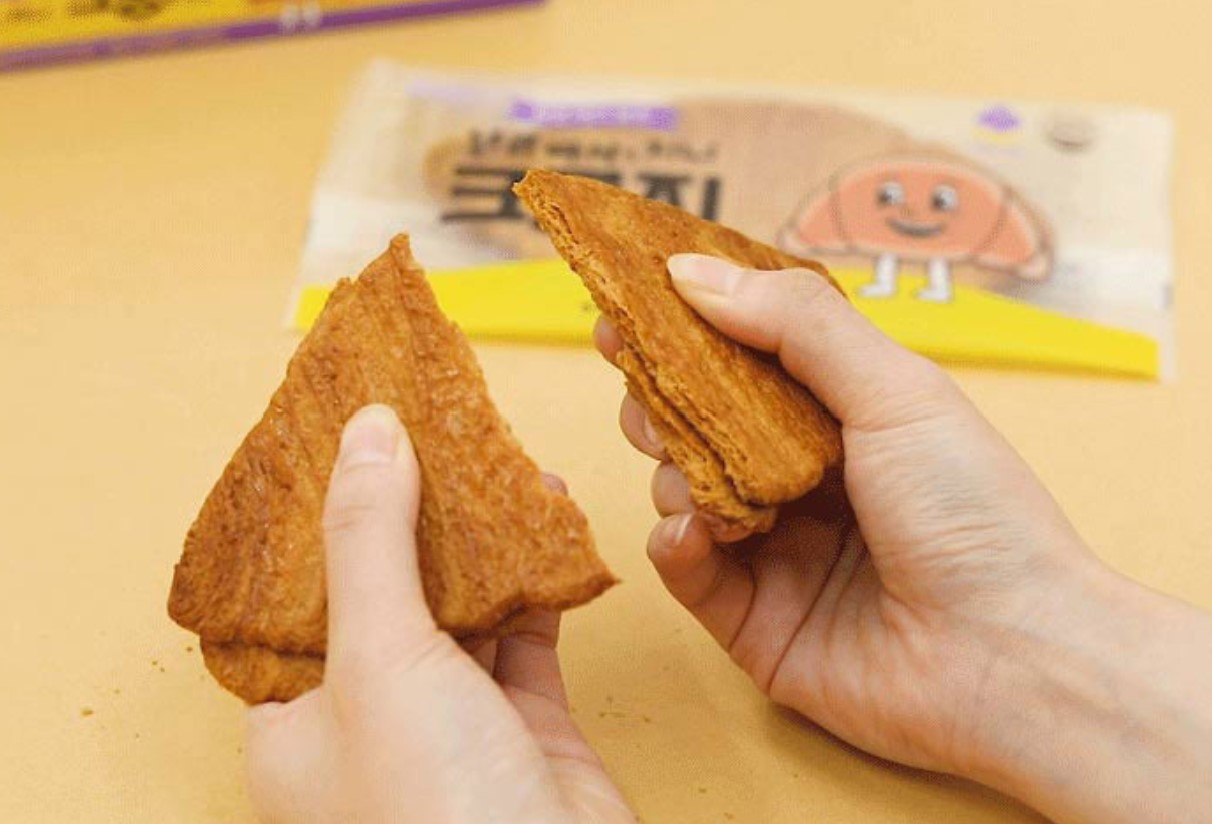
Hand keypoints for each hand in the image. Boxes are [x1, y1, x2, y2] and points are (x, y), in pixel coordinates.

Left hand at [245, 405, 633, 823]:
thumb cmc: (436, 814)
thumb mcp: (379, 659)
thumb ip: (370, 541)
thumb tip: (367, 432)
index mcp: (296, 723)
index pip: (293, 597)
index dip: (316, 516)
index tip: (339, 441)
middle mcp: (370, 721)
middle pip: (385, 591)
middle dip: (410, 513)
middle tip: (429, 431)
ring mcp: (451, 722)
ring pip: (460, 605)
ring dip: (481, 538)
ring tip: (495, 456)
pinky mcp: (524, 723)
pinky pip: (525, 630)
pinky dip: (538, 575)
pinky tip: (548, 517)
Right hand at [599, 254, 1211, 823]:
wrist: (1012, 658)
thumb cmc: (974, 511)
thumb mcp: (895, 392)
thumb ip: (796, 323)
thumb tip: (691, 272)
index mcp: (844, 417)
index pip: (745, 359)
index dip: (686, 330)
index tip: (626, 304)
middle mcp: (805, 479)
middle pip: (700, 423)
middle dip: (663, 399)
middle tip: (648, 388)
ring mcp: (776, 551)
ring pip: (682, 489)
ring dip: (673, 471)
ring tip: (699, 477)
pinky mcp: (753, 621)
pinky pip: (686, 569)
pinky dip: (675, 541)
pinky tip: (692, 529)